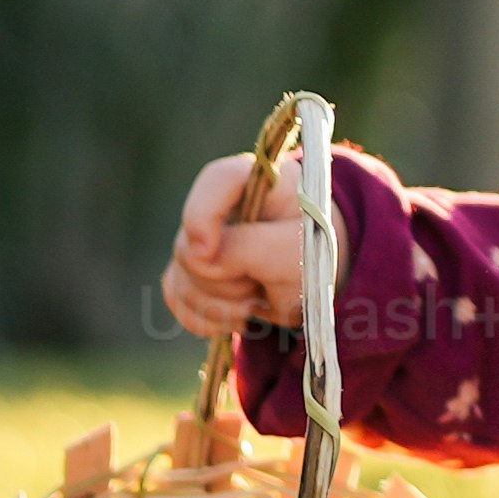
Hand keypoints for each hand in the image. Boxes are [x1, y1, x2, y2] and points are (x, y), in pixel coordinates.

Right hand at [156, 148, 330, 348]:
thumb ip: (253, 248)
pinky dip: (207, 317)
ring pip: (181, 279)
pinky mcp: (190, 272)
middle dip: (228, 280)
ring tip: (257, 300)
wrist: (320, 278)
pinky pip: (178, 299)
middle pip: (188, 246)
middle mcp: (219, 206)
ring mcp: (200, 240)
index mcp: (256, 182)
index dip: (202, 215)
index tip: (207, 252)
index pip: (217, 180)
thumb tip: (203, 258)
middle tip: (264, 285)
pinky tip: (237, 314)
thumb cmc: (315, 251)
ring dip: (220, 304)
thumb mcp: (298, 249)